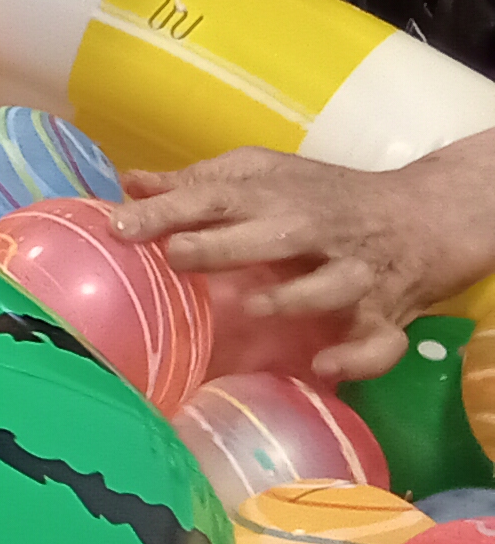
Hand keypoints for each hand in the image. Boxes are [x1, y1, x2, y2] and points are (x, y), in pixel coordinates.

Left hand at [111, 133, 494, 379]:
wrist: (425, 215)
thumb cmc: (324, 196)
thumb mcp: (263, 176)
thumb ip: (197, 183)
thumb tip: (130, 182)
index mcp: (277, 197)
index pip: (215, 198)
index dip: (167, 210)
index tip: (118, 225)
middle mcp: (316, 233)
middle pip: (272, 235)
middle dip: (225, 246)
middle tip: (176, 255)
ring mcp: (356, 275)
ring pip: (330, 286)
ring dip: (294, 297)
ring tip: (253, 307)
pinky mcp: (387, 315)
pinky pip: (378, 342)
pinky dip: (357, 357)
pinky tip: (324, 367)